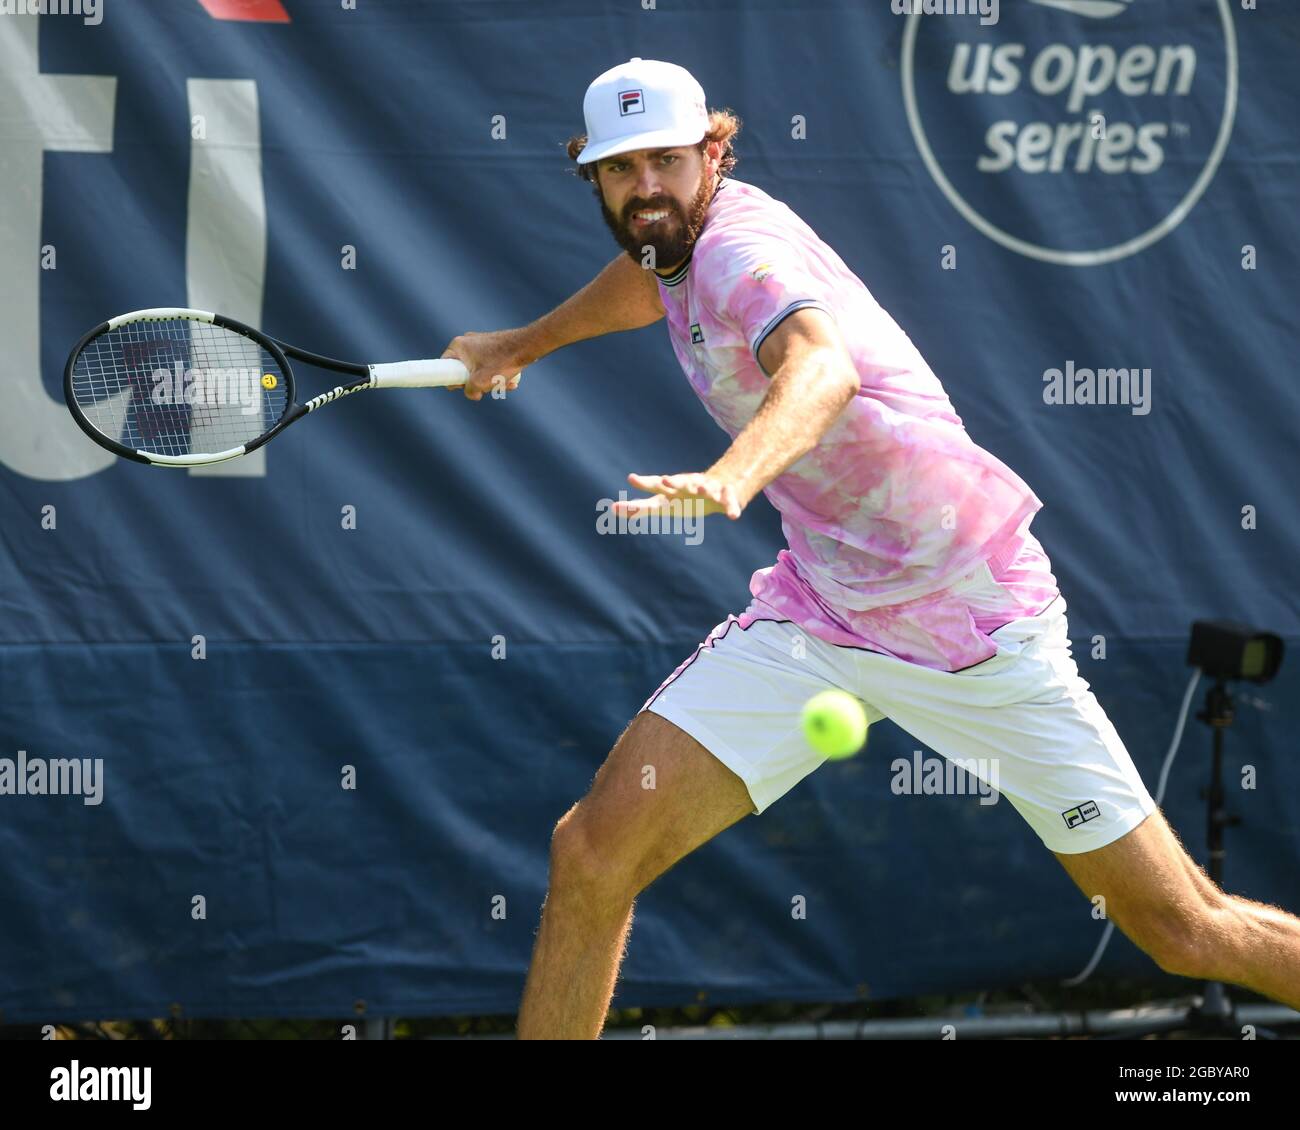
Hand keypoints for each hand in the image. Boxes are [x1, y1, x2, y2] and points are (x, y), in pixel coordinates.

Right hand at [440, 330, 529, 400]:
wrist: (527, 346)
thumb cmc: (502, 362)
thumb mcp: (481, 382)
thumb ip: (470, 391)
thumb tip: (472, 393)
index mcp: (458, 346)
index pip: (445, 367)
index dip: (454, 381)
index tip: (466, 387)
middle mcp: (467, 342)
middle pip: (464, 370)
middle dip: (477, 383)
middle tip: (488, 387)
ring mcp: (480, 342)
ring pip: (479, 369)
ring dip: (491, 381)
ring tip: (505, 384)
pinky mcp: (493, 345)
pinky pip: (489, 364)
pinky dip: (497, 374)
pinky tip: (511, 381)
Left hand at [613, 472, 743, 520]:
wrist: (717, 487)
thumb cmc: (684, 498)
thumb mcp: (662, 504)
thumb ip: (638, 508)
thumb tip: (612, 509)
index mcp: (672, 489)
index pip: (655, 486)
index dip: (645, 484)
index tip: (631, 479)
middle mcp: (688, 486)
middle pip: (680, 483)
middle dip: (674, 482)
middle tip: (665, 480)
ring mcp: (708, 489)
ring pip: (706, 488)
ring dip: (704, 489)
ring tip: (702, 491)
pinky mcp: (726, 497)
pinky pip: (729, 503)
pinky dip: (732, 508)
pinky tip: (733, 516)